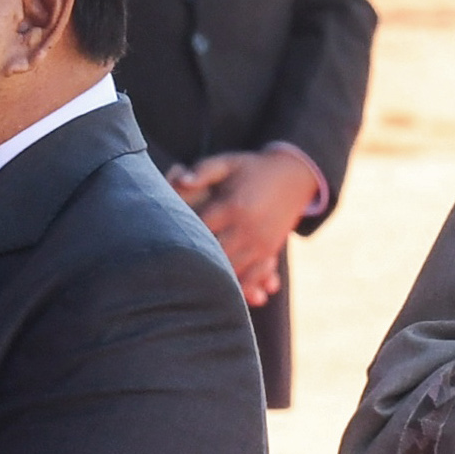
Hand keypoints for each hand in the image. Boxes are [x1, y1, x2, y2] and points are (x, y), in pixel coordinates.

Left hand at [169, 148, 321, 306]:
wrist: (294, 176)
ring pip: (231, 272)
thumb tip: (179, 179)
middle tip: (168, 275)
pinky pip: (251, 278)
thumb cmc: (251, 168)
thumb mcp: (228, 162)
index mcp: (232, 206)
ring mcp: (260, 244)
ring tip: (187, 288)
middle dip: (192, 265)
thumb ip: (203, 171)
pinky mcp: (269, 253)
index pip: (199, 230)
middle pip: (213, 257)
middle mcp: (247, 229)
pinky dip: (235, 287)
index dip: (181, 238)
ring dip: (212, 280)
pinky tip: (218, 291)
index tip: (161, 246)